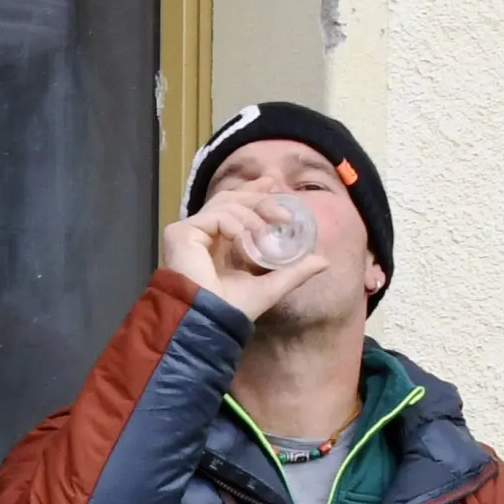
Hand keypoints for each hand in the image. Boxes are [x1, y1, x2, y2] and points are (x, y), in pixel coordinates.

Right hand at [159, 188, 329, 322]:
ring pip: (225, 204)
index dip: (253, 190)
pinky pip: (215, 216)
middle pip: (230, 198)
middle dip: (259, 198)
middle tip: (283, 212)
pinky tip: (243, 239)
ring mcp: (190, 232)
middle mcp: (203, 234)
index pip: (235, 205)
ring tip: (266, 232)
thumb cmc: (233, 308)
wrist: (210, 321)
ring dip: (252, 214)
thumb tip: (324, 261)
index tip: (273, 183)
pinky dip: (234, 223)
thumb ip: (295, 271)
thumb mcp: (272, 285)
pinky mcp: (180, 233)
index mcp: (220, 242)